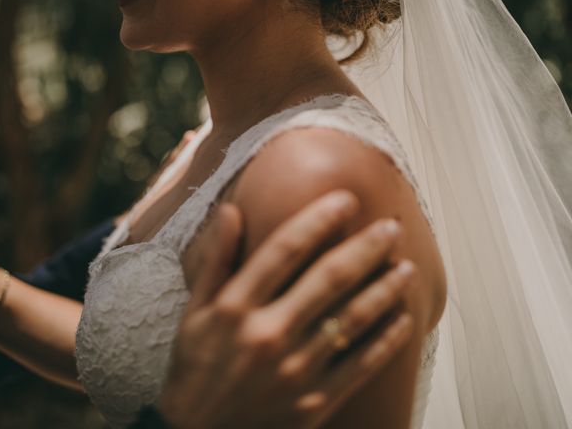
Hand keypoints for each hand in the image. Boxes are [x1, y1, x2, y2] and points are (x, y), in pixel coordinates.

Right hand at [158, 191, 416, 428]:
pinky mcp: (313, 402)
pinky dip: (387, 342)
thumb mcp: (194, 311)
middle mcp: (267, 333)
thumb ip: (216, 260)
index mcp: (235, 307)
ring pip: (353, 319)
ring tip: (407, 268)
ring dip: (385, 289)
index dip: (318, 219)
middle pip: (328, 278)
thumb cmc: (194, 366)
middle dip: (365, 247)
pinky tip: (405, 319)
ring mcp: (294, 370)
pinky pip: (360, 367)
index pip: (284, 249)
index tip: (346, 199)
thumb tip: (231, 210)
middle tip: (391, 227)